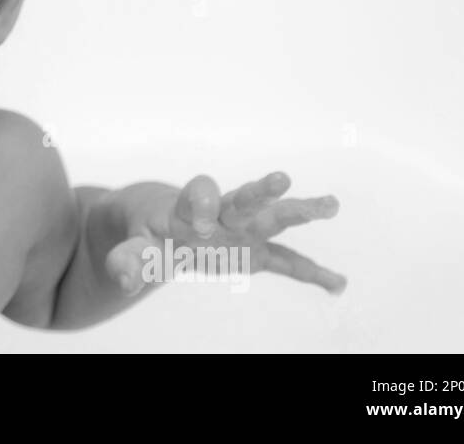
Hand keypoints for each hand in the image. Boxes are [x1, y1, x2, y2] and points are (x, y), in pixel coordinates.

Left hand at [103, 172, 345, 294]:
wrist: (160, 220)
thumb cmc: (146, 229)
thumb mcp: (132, 244)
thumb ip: (129, 260)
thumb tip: (125, 280)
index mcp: (187, 205)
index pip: (198, 193)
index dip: (202, 204)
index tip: (204, 222)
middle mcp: (221, 212)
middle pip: (243, 196)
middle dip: (260, 190)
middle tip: (280, 179)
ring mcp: (242, 231)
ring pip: (273, 218)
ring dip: (301, 211)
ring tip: (332, 204)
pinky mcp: (254, 251)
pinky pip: (285, 262)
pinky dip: (310, 273)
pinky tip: (338, 284)